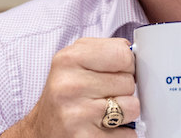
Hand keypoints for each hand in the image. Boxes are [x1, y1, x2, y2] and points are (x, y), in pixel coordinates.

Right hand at [0, 37, 138, 137]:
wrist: (44, 129)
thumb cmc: (65, 93)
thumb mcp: (74, 61)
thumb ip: (104, 52)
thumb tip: (136, 54)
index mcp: (68, 59)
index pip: (123, 54)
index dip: (125, 65)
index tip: (113, 72)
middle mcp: (69, 86)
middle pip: (129, 82)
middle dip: (122, 90)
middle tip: (101, 95)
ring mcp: (77, 115)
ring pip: (132, 107)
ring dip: (124, 112)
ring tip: (103, 112)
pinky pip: (129, 133)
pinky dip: (121, 133)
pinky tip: (101, 128)